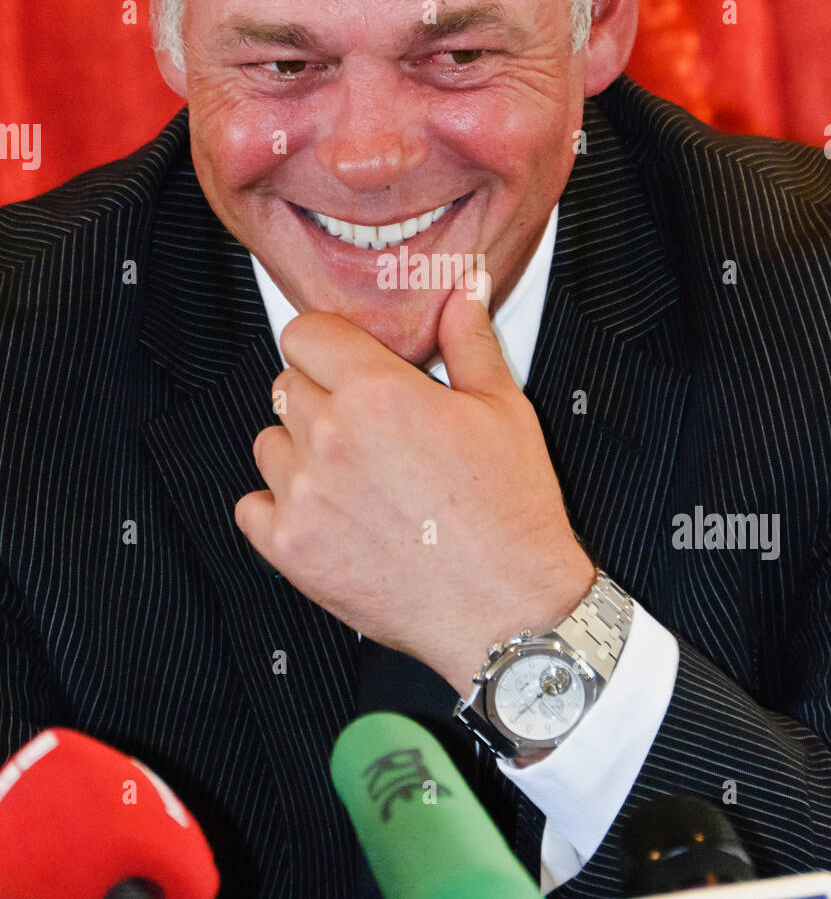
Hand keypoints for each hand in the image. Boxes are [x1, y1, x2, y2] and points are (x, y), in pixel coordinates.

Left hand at [234, 280, 594, 697]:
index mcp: (378, 392)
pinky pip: (252, 507)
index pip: (305, 333)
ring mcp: (304, 496)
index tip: (346, 361)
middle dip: (320, 395)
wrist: (507, 609)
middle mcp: (331, 437)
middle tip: (363, 425)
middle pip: (285, 385)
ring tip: (350, 474)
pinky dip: (279, 508)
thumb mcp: (503, 410)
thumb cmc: (511, 515)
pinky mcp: (291, 550)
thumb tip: (465, 289)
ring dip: (298, 450)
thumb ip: (470, 340)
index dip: (329, 344)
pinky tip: (325, 513)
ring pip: (267, 443)